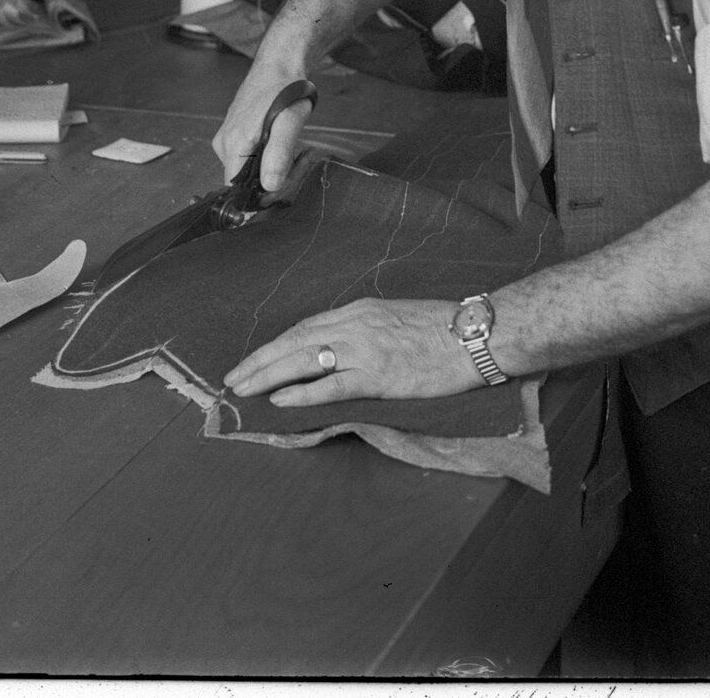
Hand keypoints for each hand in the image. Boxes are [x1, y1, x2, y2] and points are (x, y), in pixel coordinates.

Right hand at [213, 60, 313, 190]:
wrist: (279, 66)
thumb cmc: (286, 90)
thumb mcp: (290, 122)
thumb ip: (279, 155)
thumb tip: (270, 185)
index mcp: (234, 143)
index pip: (234, 188)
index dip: (256, 194)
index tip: (278, 186)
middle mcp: (224, 142)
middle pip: (240, 180)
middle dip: (265, 178)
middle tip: (289, 161)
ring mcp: (225, 137)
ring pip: (243, 168)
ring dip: (265, 166)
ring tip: (284, 145)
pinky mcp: (231, 133)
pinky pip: (244, 156)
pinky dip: (261, 154)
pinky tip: (275, 139)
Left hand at [223, 297, 482, 406]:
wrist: (477, 334)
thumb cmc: (443, 327)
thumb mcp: (396, 318)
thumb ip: (367, 329)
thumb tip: (341, 348)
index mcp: (360, 310)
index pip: (305, 327)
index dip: (276, 344)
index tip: (254, 359)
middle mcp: (356, 325)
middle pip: (295, 341)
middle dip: (260, 360)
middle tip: (232, 378)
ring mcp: (366, 349)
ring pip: (304, 360)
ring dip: (268, 375)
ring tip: (243, 389)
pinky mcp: (379, 375)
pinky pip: (332, 384)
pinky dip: (302, 392)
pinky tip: (279, 400)